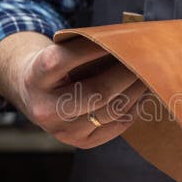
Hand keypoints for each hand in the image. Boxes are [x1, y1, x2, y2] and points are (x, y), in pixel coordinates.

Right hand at [0, 32, 147, 147]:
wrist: (34, 97)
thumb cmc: (55, 68)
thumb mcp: (57, 52)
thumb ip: (84, 46)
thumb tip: (126, 41)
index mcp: (36, 78)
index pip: (62, 61)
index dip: (91, 49)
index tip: (118, 39)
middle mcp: (46, 109)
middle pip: (97, 92)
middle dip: (127, 74)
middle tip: (145, 61)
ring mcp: (63, 131)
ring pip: (111, 111)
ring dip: (136, 91)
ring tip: (147, 76)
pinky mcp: (80, 143)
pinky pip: (116, 127)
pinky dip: (134, 109)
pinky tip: (142, 96)